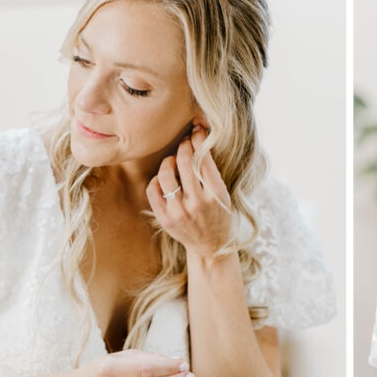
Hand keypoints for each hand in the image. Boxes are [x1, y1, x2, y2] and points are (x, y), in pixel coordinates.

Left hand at [147, 123, 232, 260]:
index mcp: (216, 195)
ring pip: (166, 173)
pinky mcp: (164, 218)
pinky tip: (164, 179)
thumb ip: (210, 171)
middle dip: (184, 146)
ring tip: (173, 161)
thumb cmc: (218, 214)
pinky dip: (157, 179)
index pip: (203, 158)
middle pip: (184, 161)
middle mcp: (197, 203)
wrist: (210, 246)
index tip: (197, 131)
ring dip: (168, 161)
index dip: (199, 139)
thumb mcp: (223, 194)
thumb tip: (197, 139)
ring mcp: (179, 212)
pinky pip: (153, 189)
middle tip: (185, 142)